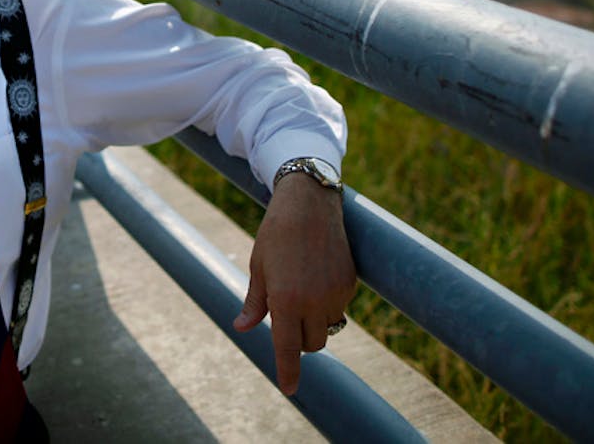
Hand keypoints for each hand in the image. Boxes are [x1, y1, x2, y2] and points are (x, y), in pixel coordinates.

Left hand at [233, 172, 355, 395]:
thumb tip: (242, 328)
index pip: (288, 348)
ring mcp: (336, 293)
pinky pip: (339, 307)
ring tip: (302, 285)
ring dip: (315, 320)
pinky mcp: (351, 283)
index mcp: (286, 300)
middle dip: (300, 338)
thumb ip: (255, 302)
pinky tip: (317, 274)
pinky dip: (328, 303)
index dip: (288, 372)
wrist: (310, 203)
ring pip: (328, 326)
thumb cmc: (276, 234)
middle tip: (288, 312)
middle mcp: (314, 301)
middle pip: (312, 343)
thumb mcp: (259, 267)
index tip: (289, 390)